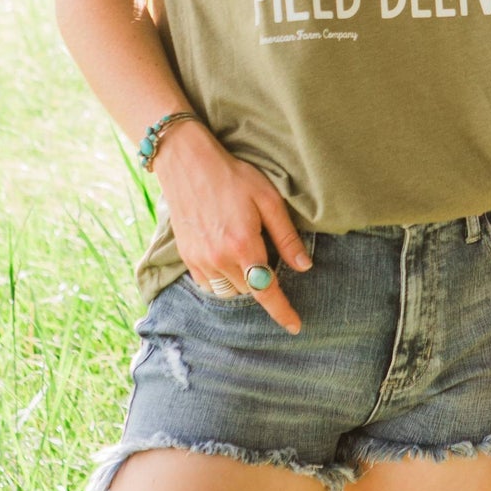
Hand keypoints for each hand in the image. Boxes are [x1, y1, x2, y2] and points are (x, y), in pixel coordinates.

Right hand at [153, 122, 310, 333]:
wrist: (187, 163)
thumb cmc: (233, 176)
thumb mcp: (268, 199)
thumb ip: (286, 237)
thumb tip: (304, 266)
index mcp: (244, 245)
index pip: (266, 291)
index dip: (282, 312)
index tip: (295, 326)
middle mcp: (220, 258)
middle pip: (249, 290)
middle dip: (262, 282)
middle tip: (265, 253)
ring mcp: (200, 260)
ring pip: (229, 290)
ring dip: (243, 282)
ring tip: (246, 257)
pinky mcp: (186, 257)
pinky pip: (209, 284)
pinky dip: (222, 279)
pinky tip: (227, 258)